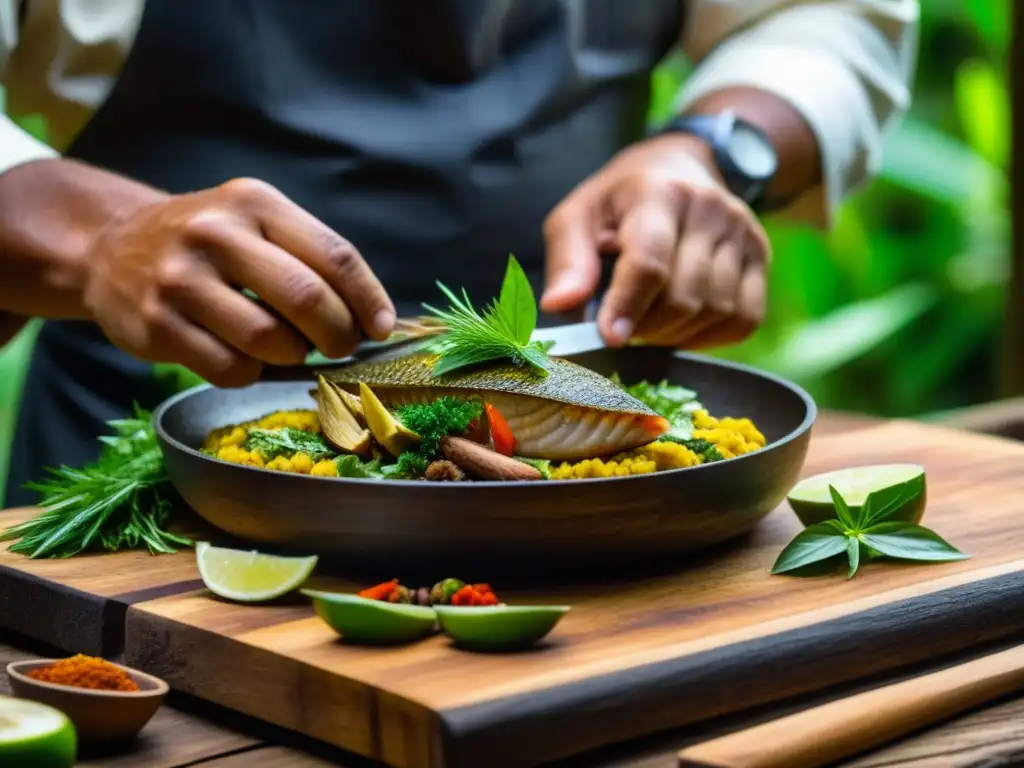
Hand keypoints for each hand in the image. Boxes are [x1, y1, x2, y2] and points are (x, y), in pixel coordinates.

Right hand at [82, 177, 394, 386]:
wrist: (110, 246)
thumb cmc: (209, 244)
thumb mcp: (256, 223)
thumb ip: (310, 258)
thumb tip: (373, 320)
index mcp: (255, 203)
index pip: (335, 255)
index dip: (368, 299)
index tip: (381, 327)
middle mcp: (217, 234)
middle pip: (309, 299)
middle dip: (339, 335)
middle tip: (340, 347)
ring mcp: (181, 280)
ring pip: (271, 340)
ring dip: (294, 356)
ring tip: (287, 348)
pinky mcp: (157, 325)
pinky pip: (231, 369)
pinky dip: (252, 374)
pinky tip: (246, 358)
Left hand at [540, 133, 770, 348]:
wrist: (679, 168)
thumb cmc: (620, 201)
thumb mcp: (579, 217)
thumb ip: (568, 261)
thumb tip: (559, 307)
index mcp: (659, 192)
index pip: (649, 261)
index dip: (628, 305)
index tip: (610, 336)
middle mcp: (710, 208)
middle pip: (684, 296)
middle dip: (647, 326)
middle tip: (623, 324)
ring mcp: (744, 232)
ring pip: (716, 311)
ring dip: (676, 333)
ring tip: (649, 320)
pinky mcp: (762, 256)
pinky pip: (745, 319)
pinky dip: (710, 336)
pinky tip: (682, 325)